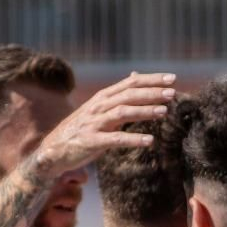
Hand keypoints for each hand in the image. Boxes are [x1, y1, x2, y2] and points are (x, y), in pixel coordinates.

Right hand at [28, 72, 176, 178]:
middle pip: (128, 94)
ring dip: (144, 111)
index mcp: (103, 98)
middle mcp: (98, 106)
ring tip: (163, 112)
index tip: (172, 78)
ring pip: (122, 112)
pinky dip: (132, 139)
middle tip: (172, 93)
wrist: (53, 150)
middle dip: (152, 92)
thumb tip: (135, 76)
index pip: (130, 83)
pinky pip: (115, 139)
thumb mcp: (100, 109)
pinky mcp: (91, 141)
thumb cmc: (82, 130)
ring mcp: (94, 123)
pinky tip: (149, 141)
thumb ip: (119, 95)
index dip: (151, 80)